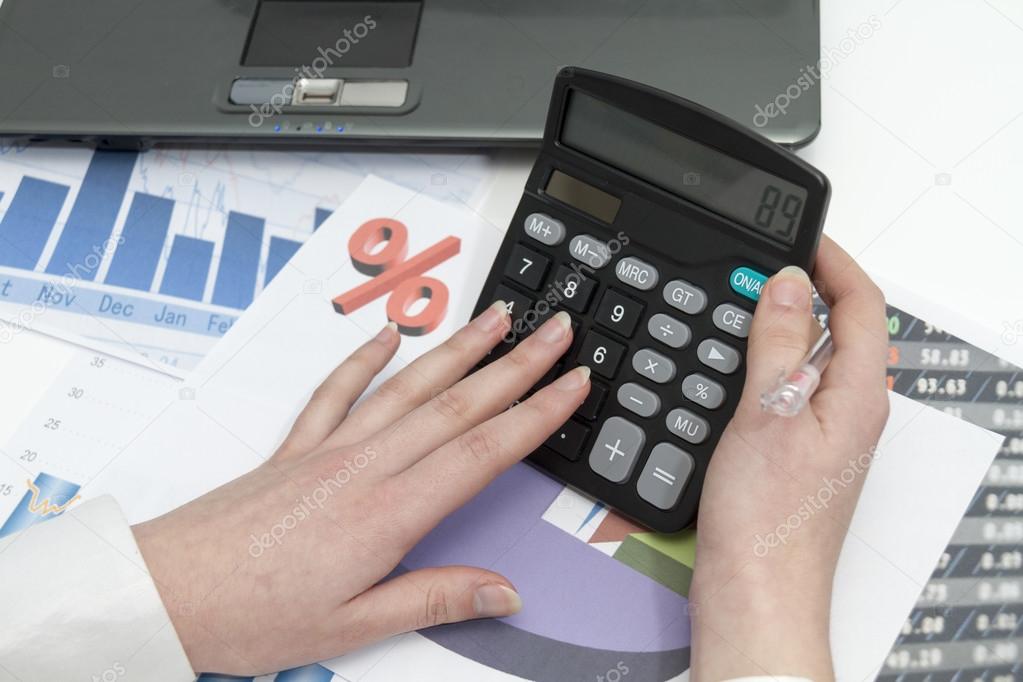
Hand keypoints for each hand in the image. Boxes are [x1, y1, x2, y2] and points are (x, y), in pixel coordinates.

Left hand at [132, 305, 589, 674]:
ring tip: (496, 317)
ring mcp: (329, 449)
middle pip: (457, 403)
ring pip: (408, 386)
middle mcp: (364, 467)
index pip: (482, 450)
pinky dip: (365, 358)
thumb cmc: (254, 614)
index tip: (573, 384)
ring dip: (458, 349)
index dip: (536, 414)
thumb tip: (503, 590)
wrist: (169, 590)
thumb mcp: (354, 626)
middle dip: (516, 364)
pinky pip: (337, 391)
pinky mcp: (297, 447)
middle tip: (556, 331)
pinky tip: (388, 335)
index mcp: (387, 513)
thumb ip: (435, 598)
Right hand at [689, 237, 889, 679]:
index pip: (862, 306)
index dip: (836, 263)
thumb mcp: (768, 414)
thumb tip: (788, 282)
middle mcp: (849, 412)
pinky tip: (727, 370)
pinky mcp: (795, 453)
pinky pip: (786, 390)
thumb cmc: (768, 520)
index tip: (802, 235)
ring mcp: (823, 434)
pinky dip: (762, 366)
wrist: (754, 590)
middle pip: (840, 329)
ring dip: (779, 328)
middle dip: (805, 290)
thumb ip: (780, 344)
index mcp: (857, 396)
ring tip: (737, 310)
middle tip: (758, 269)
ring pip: (809, 360)